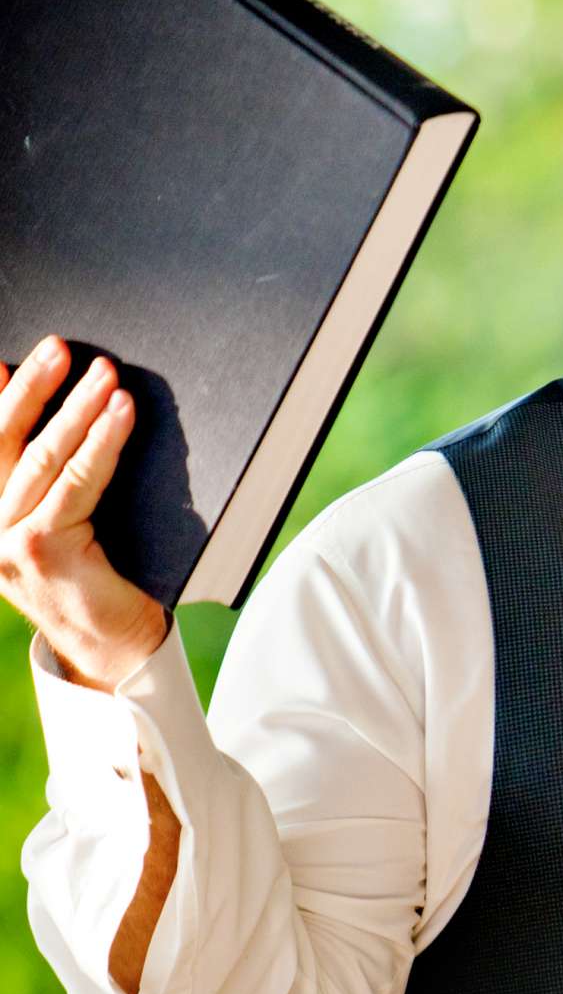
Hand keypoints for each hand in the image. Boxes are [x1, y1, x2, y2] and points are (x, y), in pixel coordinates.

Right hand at [0, 335, 171, 690]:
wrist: (111, 646)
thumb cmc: (93, 574)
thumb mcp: (55, 515)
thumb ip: (39, 469)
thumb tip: (33, 393)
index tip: (5, 357)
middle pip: (4, 439)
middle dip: (36, 387)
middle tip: (62, 348)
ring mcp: (6, 540)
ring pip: (43, 456)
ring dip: (78, 409)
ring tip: (105, 377)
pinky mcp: (41, 550)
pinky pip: (77, 483)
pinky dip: (103, 443)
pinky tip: (121, 415)